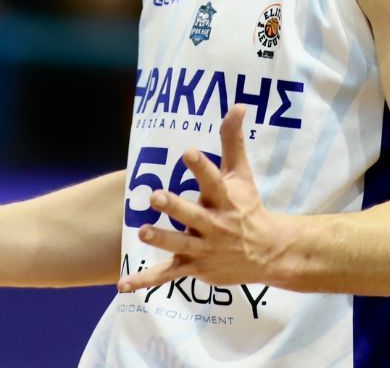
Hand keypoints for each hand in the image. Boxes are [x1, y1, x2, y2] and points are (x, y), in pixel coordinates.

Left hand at [117, 106, 298, 293]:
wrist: (267, 252)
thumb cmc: (247, 207)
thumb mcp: (243, 174)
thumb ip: (233, 141)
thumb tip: (238, 105)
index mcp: (224, 200)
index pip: (213, 180)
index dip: (201, 166)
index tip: (187, 152)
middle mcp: (214, 225)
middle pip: (193, 215)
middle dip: (175, 207)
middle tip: (156, 196)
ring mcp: (203, 249)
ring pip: (179, 245)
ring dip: (162, 239)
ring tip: (143, 232)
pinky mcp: (193, 267)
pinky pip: (167, 275)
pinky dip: (145, 281)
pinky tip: (123, 284)